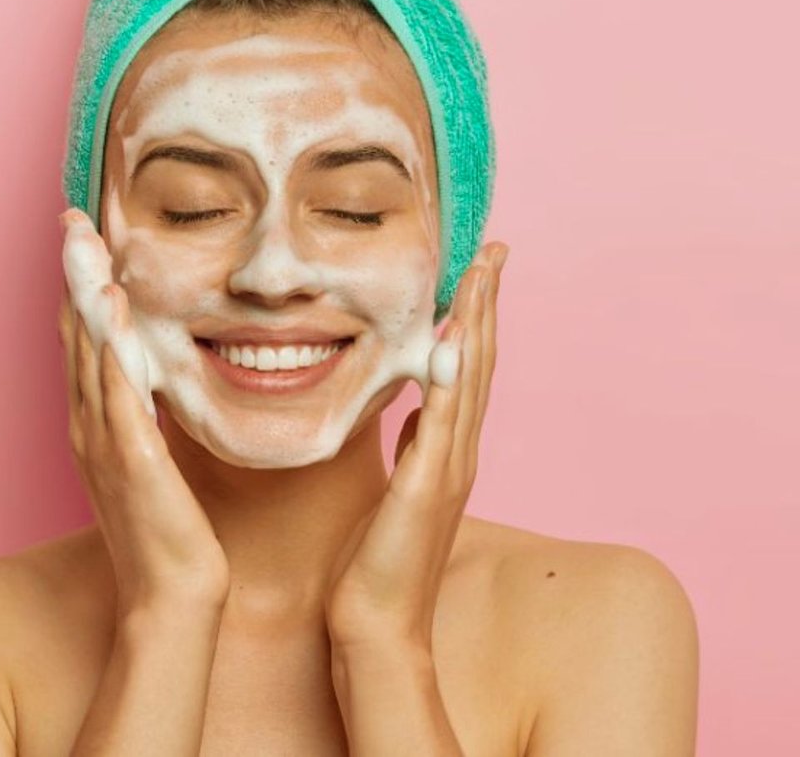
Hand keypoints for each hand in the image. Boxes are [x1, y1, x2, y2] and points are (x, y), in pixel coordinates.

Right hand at [58, 209, 228, 612]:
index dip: (79, 287)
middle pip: (74, 335)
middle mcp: (88, 426)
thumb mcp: (151, 463)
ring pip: (87, 352)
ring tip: (81, 240)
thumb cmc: (167, 535)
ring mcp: (104, 441)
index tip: (84, 238)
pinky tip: (110, 307)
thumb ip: (144, 419)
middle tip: (72, 218)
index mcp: (93, 425)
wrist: (172, 596)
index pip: (82, 342)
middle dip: (72, 274)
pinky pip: (117, 390)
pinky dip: (110, 346)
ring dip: (82, 292)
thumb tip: (153, 380)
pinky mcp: (132, 457)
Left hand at [324, 241, 508, 650]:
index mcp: (447, 449)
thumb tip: (414, 403)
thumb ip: (411, 444)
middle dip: (487, 301)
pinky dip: (450, 381)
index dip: (475, 314)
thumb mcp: (395, 484)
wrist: (377, 623)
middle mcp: (458, 453)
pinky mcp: (426, 489)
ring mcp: (448, 470)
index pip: (467, 367)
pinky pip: (440, 423)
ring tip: (483, 271)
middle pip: (480, 361)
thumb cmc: (376, 561)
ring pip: (471, 381)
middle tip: (494, 247)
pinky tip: (452, 340)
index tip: (478, 266)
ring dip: (478, 323)